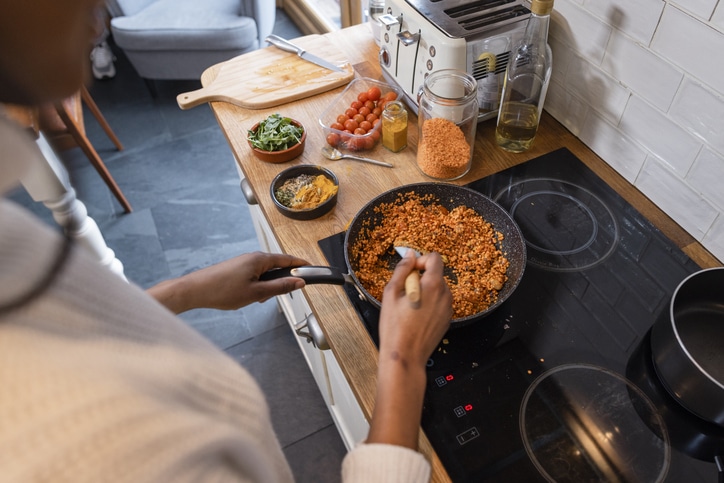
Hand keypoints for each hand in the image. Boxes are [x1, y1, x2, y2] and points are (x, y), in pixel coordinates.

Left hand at [148, 252, 307, 313]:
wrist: (195, 290)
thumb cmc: (222, 291)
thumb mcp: (257, 293)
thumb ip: (280, 287)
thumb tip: (299, 282)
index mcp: (260, 259)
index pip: (288, 260)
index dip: (301, 266)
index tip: (313, 270)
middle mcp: (253, 257)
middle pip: (277, 267)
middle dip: (280, 282)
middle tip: (273, 296)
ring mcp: (244, 262)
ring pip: (265, 273)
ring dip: (266, 286)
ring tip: (254, 299)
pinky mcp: (236, 269)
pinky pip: (254, 275)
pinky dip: (256, 286)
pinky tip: (246, 297)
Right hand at [378, 250, 452, 367]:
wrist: (405, 356)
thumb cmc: (395, 326)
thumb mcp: (391, 293)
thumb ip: (402, 269)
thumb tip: (410, 255)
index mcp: (433, 285)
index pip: (434, 258)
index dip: (420, 261)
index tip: (409, 272)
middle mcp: (445, 295)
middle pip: (436, 274)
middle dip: (421, 277)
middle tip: (404, 293)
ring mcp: (448, 308)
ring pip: (438, 289)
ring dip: (425, 291)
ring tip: (409, 307)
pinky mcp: (447, 320)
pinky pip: (439, 303)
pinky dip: (430, 303)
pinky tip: (416, 316)